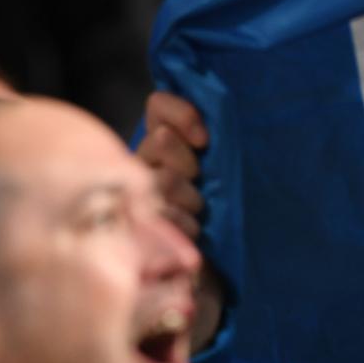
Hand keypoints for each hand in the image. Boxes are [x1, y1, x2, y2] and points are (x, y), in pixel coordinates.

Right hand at [136, 89, 207, 241]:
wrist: (217, 256)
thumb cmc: (224, 204)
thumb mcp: (222, 168)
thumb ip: (213, 141)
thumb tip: (213, 120)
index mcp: (163, 139)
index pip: (158, 106)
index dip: (181, 115)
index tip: (204, 139)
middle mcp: (144, 159)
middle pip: (161, 140)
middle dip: (187, 160)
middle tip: (199, 178)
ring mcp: (138, 189)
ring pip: (163, 178)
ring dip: (190, 196)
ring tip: (199, 210)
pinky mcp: (141, 222)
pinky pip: (160, 214)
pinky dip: (184, 223)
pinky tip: (193, 230)